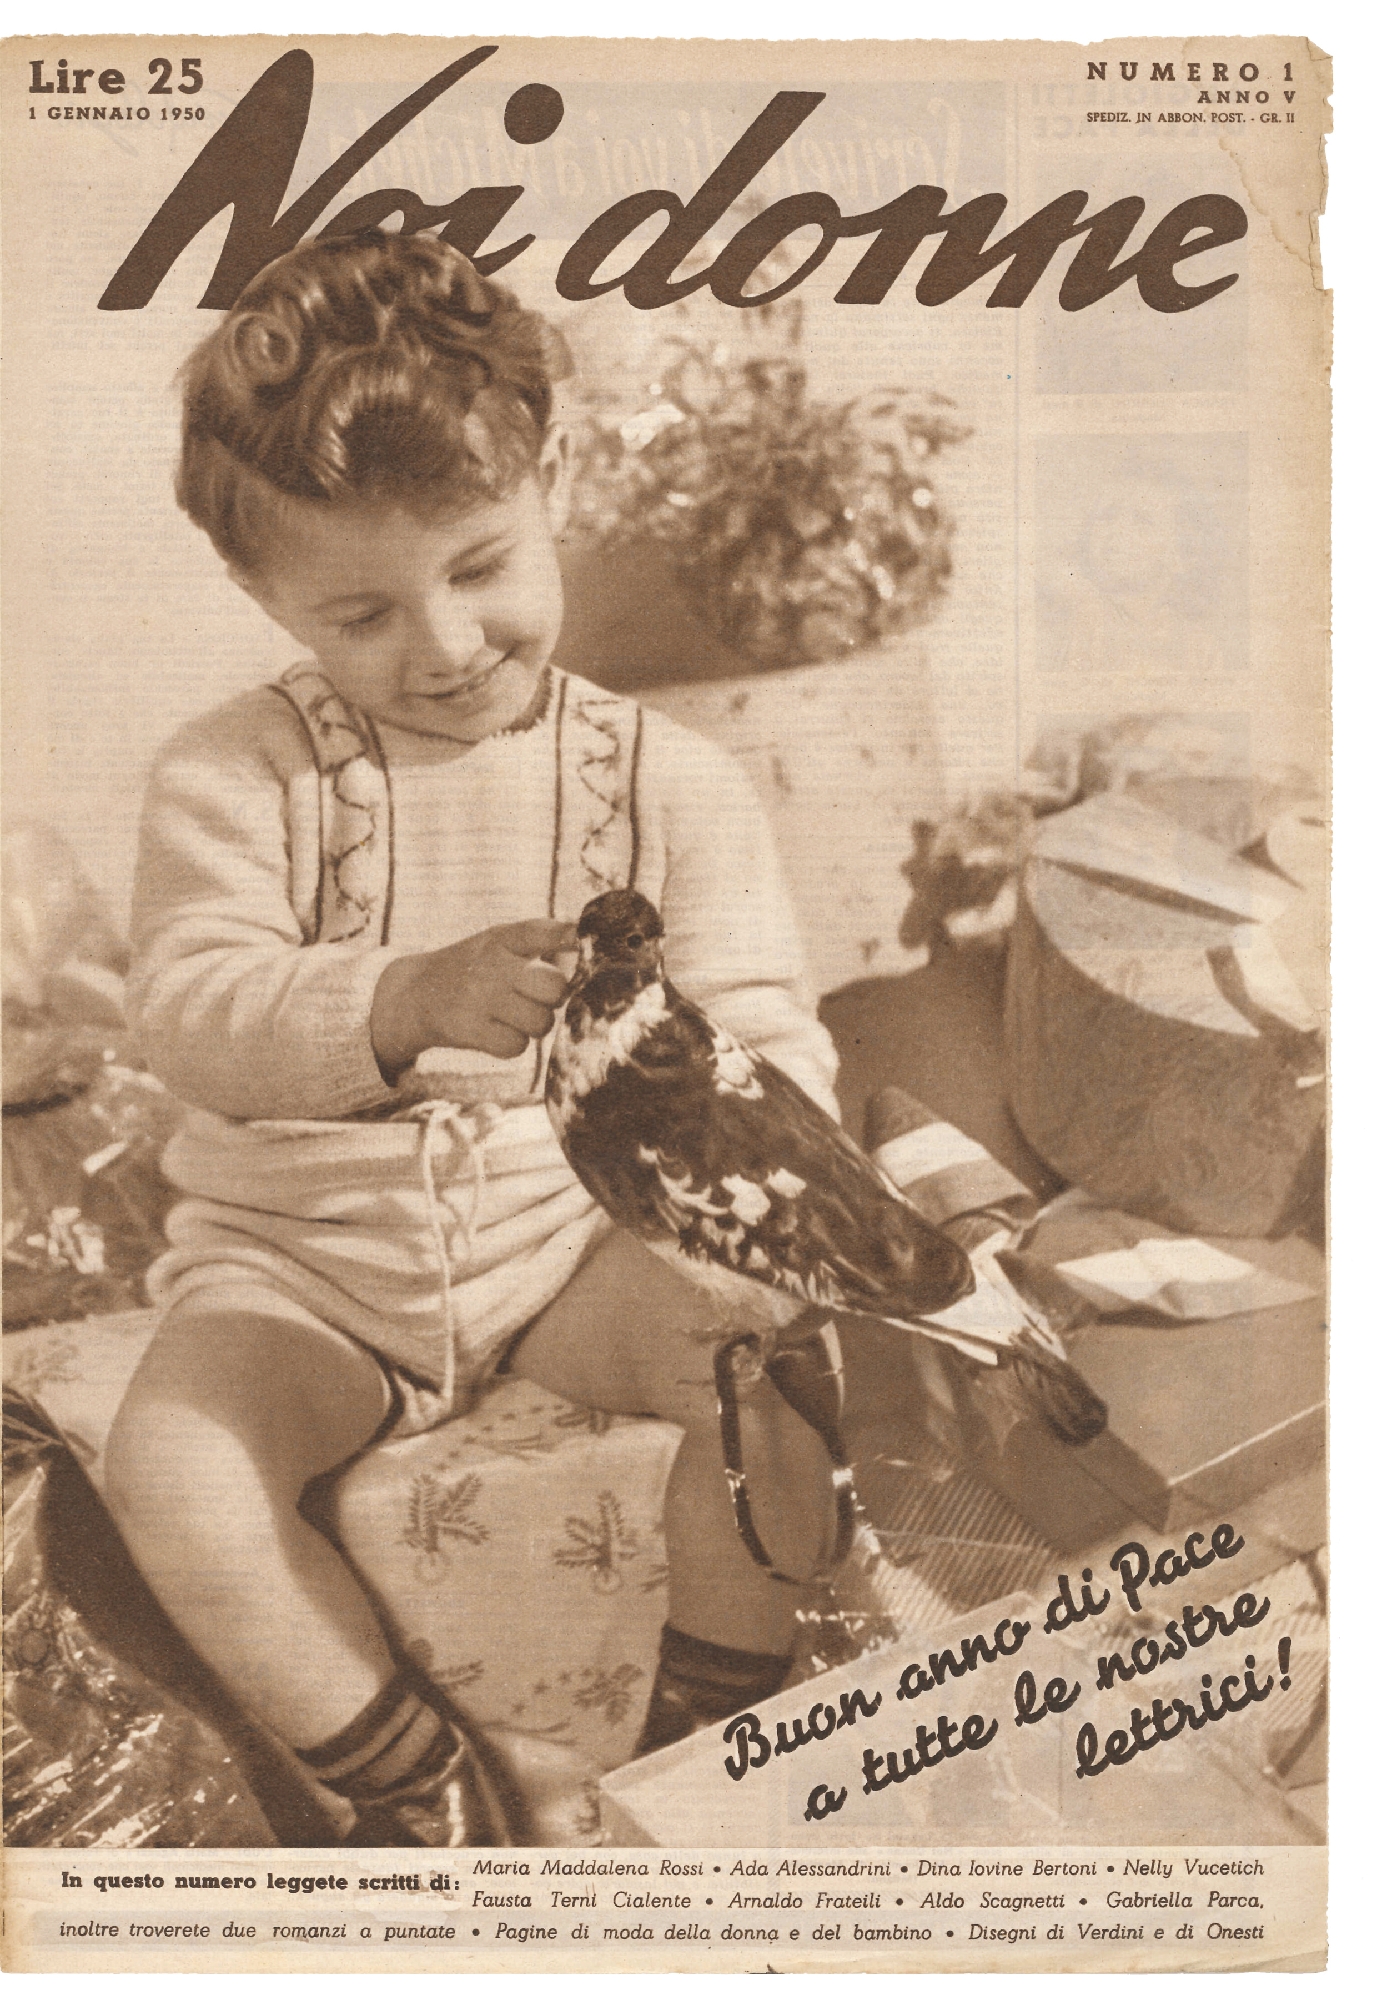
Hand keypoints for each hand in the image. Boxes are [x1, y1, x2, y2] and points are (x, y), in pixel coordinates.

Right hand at [371, 918, 576, 1076]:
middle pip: (555, 988)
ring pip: (541, 1022)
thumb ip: (545, 946)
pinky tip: (496, 1029)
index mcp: (503, 938)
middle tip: (536, 997)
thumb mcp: (501, 944)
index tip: (583, 939)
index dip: (568, 935)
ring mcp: (479, 998)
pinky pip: (517, 1047)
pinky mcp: (469, 1029)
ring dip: (534, 1024)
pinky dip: (512, 1044)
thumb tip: (586, 959)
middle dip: (554, 998)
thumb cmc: (476, 968)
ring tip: (512, 1014)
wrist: (415, 994)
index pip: (541, 932)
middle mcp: (492, 964)